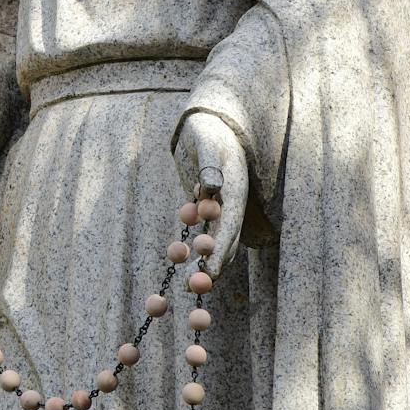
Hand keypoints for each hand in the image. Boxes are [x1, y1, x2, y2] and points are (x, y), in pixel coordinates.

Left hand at [173, 112, 247, 278]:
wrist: (204, 122)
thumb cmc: (206, 129)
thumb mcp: (207, 142)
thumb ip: (209, 165)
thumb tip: (212, 187)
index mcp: (235, 189)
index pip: (230, 225)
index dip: (221, 249)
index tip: (210, 271)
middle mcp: (229, 201)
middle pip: (223, 239)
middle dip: (210, 263)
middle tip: (194, 286)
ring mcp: (216, 205)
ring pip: (209, 238)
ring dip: (196, 256)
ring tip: (183, 275)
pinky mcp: (203, 204)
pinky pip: (197, 229)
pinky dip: (187, 241)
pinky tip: (174, 255)